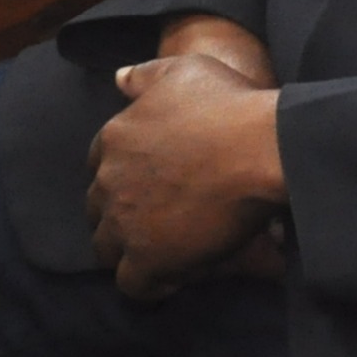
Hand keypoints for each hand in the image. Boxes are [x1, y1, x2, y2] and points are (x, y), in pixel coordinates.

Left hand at [86, 41, 286, 301]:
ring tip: (162, 253)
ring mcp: (125, 223)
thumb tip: (117, 78)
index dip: (123, 177)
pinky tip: (172, 280)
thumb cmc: (227, 104)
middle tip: (157, 220)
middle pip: (99, 210)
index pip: (99, 166)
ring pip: (108, 249)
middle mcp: (109, 181)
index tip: (149, 184)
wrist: (258, 147)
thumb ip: (144, 75)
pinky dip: (148, 285)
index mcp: (114, 138)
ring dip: (129, 251)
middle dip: (121, 215)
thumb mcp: (182, 71)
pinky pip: (132, 285)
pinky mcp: (146, 258)